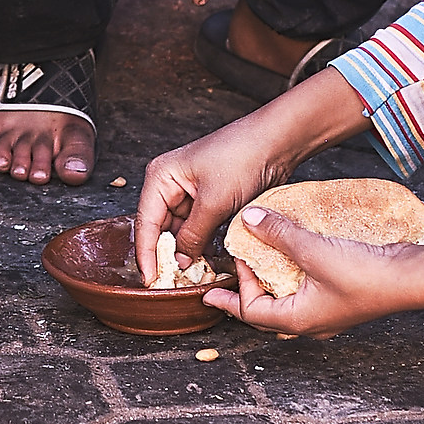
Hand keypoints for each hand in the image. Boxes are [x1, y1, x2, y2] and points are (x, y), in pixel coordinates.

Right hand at [132, 68, 370, 283]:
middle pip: (160, 226)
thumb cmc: (242, 157)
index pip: (146, 223)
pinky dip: (200, 240)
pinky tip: (205, 257)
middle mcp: (171, 182)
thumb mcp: (214, 202)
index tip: (150, 280)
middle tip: (170, 282)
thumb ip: (193, 235)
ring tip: (190, 273)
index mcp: (161, 177)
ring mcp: (190, 189)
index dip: (147, 254)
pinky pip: (197, 224)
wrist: (277, 141)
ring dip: (186, 248)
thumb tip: (181, 261)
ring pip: (180, 228)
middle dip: (166, 254)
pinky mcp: (209, 195)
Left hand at [203, 215, 423, 336]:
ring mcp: (328, 311)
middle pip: (267, 312)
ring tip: (257, 266)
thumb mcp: (313, 250)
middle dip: (245, 295)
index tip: (227, 265)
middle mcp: (311, 322)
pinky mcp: (341, 296)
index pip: (251, 313)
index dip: (234, 290)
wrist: (412, 278)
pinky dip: (293, 276)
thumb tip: (248, 219)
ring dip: (271, 284)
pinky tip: (295, 257)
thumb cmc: (364, 274)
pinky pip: (307, 290)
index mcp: (298, 320)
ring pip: (288, 302)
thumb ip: (278, 234)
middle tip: (226, 280)